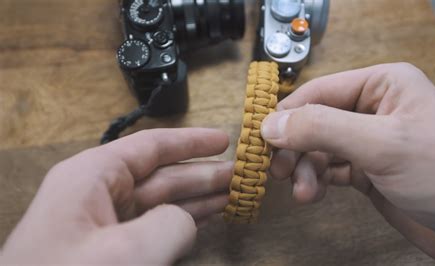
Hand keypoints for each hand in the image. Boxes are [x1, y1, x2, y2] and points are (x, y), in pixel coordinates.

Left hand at [0, 128, 231, 264]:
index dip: (191, 142)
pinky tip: (207, 218)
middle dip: (202, 174)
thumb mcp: (129, 252)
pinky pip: (154, 227)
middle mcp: (98, 194)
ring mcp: (104, 225)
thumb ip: (173, 224)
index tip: (226, 140)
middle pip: (161, 175)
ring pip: (161, 202)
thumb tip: (185, 220)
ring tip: (234, 194)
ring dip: (197, 199)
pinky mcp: (110, 251)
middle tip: (242, 173)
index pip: (150, 147)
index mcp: (93, 177)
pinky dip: (182, 222)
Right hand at [261, 63, 434, 263]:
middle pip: (314, 121)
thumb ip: (323, 129)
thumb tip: (271, 124)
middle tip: (278, 170)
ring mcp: (369, 141)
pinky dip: (315, 181)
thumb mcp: (383, 144)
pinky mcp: (367, 170)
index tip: (261, 139)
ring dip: (303, 169)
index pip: (319, 91)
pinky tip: (311, 194)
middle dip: (295, 147)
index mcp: (383, 85)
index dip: (287, 114)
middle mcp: (373, 109)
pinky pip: (329, 169)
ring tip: (302, 192)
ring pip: (318, 148)